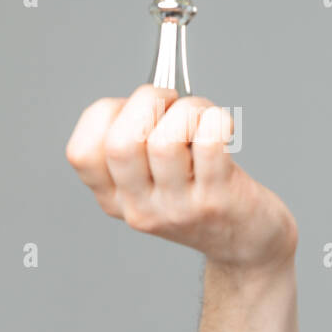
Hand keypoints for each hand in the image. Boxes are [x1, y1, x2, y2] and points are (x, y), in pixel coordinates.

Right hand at [66, 84, 297, 270]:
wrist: (249, 244)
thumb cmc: (205, 197)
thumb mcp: (157, 180)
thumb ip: (141, 142)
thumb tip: (154, 87)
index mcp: (116, 198)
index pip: (82, 152)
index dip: (106, 115)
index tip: (134, 109)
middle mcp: (142, 207)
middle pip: (121, 142)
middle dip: (146, 101)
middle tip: (172, 100)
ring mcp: (180, 208)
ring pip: (165, 141)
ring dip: (187, 109)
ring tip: (202, 115)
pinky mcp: (218, 201)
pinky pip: (209, 143)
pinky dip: (215, 119)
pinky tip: (223, 126)